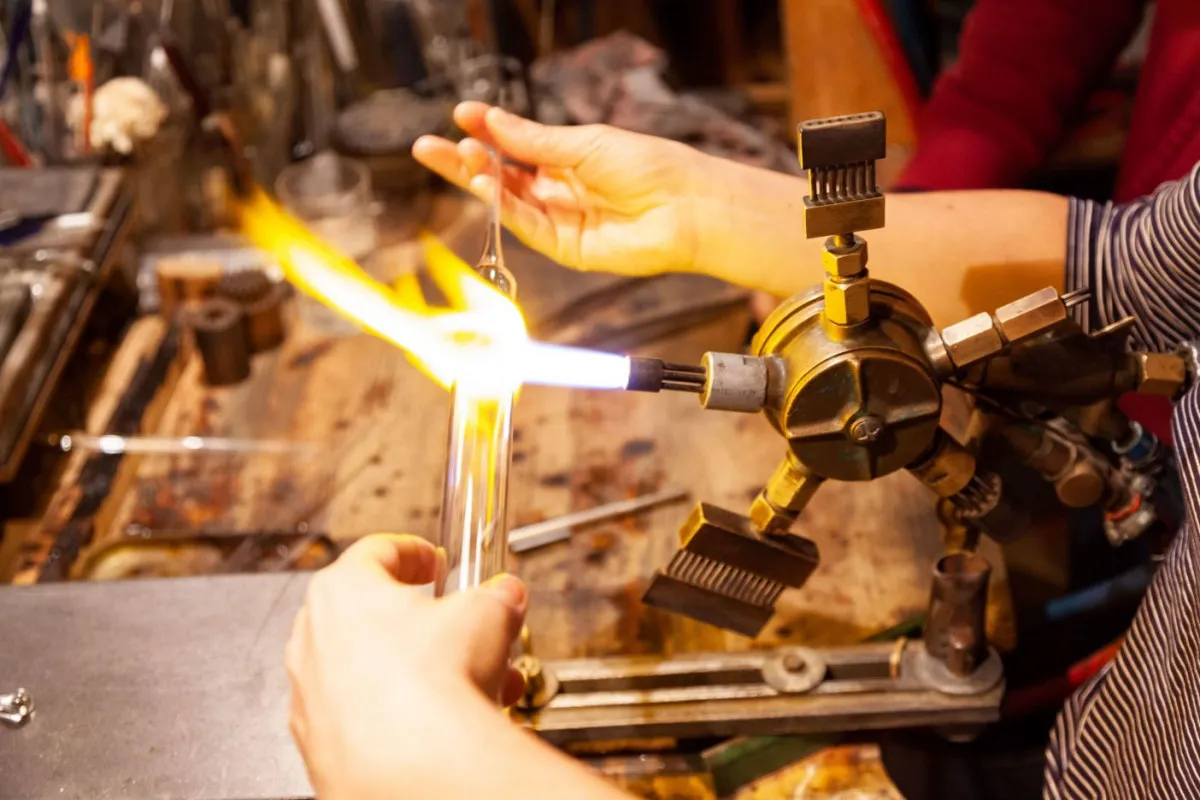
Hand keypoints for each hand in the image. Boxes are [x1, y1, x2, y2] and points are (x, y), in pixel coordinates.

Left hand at [286, 535, 526, 798]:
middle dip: (426, 623)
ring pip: (372, 669)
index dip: (416, 553)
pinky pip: (364, 714)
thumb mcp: (489, 613)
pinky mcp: (318, 743)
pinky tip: (443, 721)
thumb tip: (506, 596)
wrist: (415, 766)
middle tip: (460, 628)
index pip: (377, 551)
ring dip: (420, 671)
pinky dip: (399, 713)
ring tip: (472, 683)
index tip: (432, 562)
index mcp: (342, 589)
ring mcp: (310, 694)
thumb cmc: (432, 685)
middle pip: (373, 614)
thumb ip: (497, 595)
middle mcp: (313, 638)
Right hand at [413, 102, 718, 275]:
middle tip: (427, 147)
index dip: (487, 133)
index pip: (515, 146)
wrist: (684, 207)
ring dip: (479, 181)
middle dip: (465, 162)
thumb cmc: (647, 166)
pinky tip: (484, 184)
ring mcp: (560, 220)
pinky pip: (526, 226)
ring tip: (456, 156)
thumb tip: (490, 119)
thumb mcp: (585, 143)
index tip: (460, 115)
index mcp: (567, 159)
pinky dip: (503, 207)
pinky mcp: (564, 248)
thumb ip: (535, 141)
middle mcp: (559, 190)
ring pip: (508, 203)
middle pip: (501, 177)